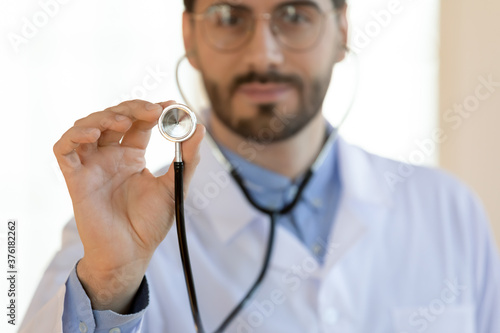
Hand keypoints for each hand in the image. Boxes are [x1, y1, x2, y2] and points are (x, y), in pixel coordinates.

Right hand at [53, 100, 203, 312]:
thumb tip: (199, 128)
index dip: (151, 110)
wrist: (131, 253)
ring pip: (87, 126)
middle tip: (152, 111)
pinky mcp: (76, 178)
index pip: (138, 123)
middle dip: (132, 109)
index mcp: (131, 156)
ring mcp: (92, 166)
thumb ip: (186, 158)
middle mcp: (110, 157)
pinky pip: (64, 150)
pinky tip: (92, 133)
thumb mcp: (174, 186)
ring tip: (124, 121)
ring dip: (103, 117)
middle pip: (113, 118)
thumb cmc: (150, 223)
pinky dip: (73, 136)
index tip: (170, 105)